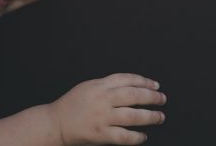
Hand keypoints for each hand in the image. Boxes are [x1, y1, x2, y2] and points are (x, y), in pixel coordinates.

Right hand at [46, 73, 165, 144]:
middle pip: (134, 95)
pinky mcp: (100, 134)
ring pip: (133, 115)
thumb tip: (130, 85)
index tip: (155, 85)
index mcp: (100, 85)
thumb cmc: (70, 106)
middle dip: (152, 97)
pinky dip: (136, 137)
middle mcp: (103, 99)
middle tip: (162, 99)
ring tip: (159, 117)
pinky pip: (123, 136)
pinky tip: (143, 136)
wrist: (54, 124)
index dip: (144, 81)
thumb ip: (107, 85)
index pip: (128, 79)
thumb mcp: (89, 87)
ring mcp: (102, 117)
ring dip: (150, 117)